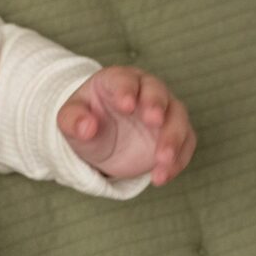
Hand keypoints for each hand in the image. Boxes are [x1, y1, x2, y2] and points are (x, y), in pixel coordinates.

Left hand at [57, 66, 195, 186]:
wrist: (101, 141)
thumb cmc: (86, 121)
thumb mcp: (70, 121)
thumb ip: (74, 121)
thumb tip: (87, 127)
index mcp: (117, 80)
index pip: (125, 80)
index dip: (126, 91)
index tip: (126, 106)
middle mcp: (145, 90)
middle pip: (157, 92)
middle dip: (156, 105)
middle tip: (153, 121)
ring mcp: (164, 111)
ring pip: (177, 116)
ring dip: (172, 137)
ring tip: (162, 160)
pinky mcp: (175, 132)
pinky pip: (185, 142)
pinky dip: (178, 159)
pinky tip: (161, 176)